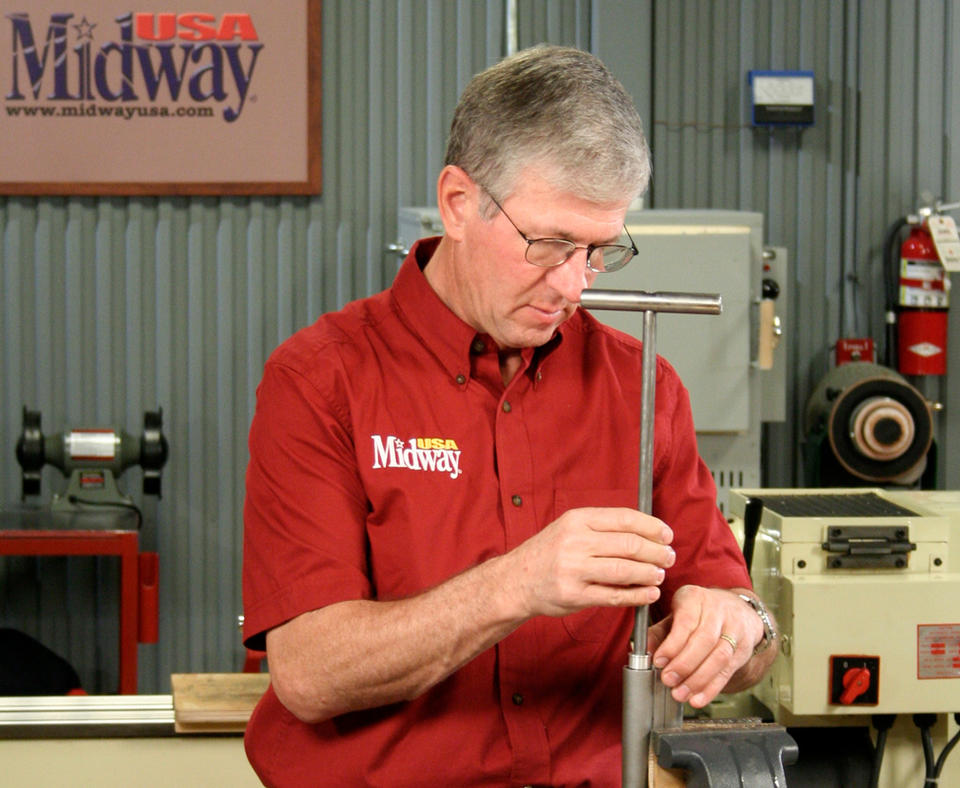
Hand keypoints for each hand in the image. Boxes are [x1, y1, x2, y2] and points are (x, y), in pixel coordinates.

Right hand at [509, 507, 675, 618]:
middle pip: (629, 544)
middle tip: (668, 557)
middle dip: (656, 552)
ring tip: (659, 574)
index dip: (652, 527)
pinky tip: (649, 593)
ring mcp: (574, 569)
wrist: (516, 581)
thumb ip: (602, 527)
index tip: (667, 535)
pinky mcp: (574, 595)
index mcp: (577, 519)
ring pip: (625, 570)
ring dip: (650, 573)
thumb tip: (647, 531)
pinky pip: (615, 595)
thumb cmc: (549, 553)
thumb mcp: (569, 528)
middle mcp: (575, 542)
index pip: (624, 519)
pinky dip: (637, 595)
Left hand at [646, 585, 764, 707]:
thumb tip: (642, 650)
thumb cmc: (699, 614)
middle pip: (704, 640)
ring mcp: (734, 629)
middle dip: (684, 664)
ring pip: (719, 656)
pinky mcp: (743, 649)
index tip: (658, 661)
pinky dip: (711, 688)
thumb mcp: (677, 614)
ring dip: (698, 679)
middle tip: (668, 680)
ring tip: (680, 694)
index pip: (686, 622)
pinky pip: (728, 671)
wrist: (736, 611)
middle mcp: (717, 610)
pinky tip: (698, 699)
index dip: (672, 644)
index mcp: (695, 598)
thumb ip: (658, 632)